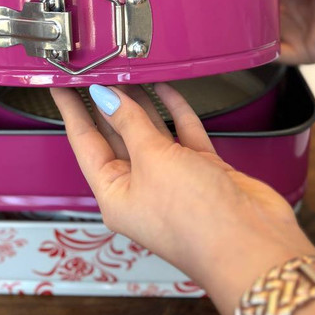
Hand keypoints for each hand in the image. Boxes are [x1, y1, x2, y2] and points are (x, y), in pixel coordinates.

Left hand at [50, 83, 314, 314]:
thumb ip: (129, 124)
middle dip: (107, 103)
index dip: (72, 112)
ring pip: (150, 133)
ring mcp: (173, 180)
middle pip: (116, 136)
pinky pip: (182, 134)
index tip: (62, 86)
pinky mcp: (202, 172)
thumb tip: (106, 98)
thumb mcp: (152, 160)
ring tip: (130, 72)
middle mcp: (140, 188)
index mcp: (115, 194)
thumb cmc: (196, 220)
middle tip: (98, 70)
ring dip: (141, 104)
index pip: (84, 143)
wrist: (252, 244)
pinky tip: (166, 88)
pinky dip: (175, 111)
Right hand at [217, 0, 314, 63]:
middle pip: (246, 18)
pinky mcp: (298, 53)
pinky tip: (242, 51)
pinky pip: (271, 58)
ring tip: (217, 36)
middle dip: (229, 18)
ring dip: (239, 40)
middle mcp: (280, 12)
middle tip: (207, 16)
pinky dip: (257, 57)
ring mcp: (289, 34)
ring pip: (255, 40)